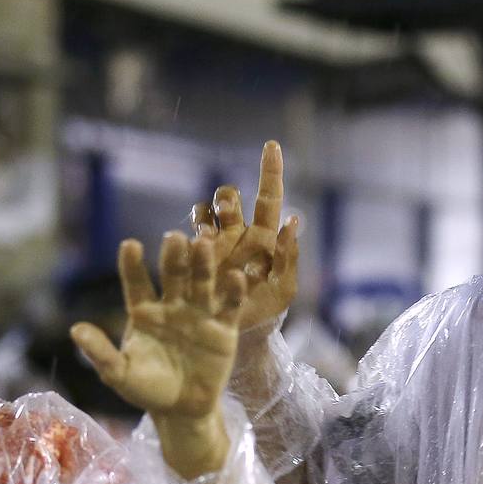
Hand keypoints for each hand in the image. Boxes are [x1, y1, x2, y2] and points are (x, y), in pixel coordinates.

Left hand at [71, 233, 245, 420]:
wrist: (182, 411)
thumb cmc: (147, 389)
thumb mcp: (120, 374)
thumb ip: (100, 352)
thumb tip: (75, 330)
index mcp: (143, 312)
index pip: (136, 283)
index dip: (132, 265)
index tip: (130, 245)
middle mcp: (172, 306)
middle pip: (173, 276)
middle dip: (173, 257)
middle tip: (174, 237)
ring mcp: (198, 314)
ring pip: (201, 283)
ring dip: (202, 264)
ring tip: (202, 245)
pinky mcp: (223, 328)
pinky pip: (228, 306)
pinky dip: (232, 291)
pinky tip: (233, 276)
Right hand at [191, 140, 299, 333]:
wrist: (239, 338)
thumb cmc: (267, 313)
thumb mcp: (284, 288)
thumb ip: (288, 256)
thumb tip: (293, 219)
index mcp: (264, 238)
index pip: (269, 197)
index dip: (270, 171)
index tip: (271, 145)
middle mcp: (238, 235)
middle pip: (229, 198)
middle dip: (227, 199)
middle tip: (227, 215)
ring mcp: (213, 246)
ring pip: (204, 210)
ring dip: (206, 215)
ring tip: (208, 237)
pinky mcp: (194, 258)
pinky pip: (188, 232)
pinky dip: (192, 231)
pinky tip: (196, 246)